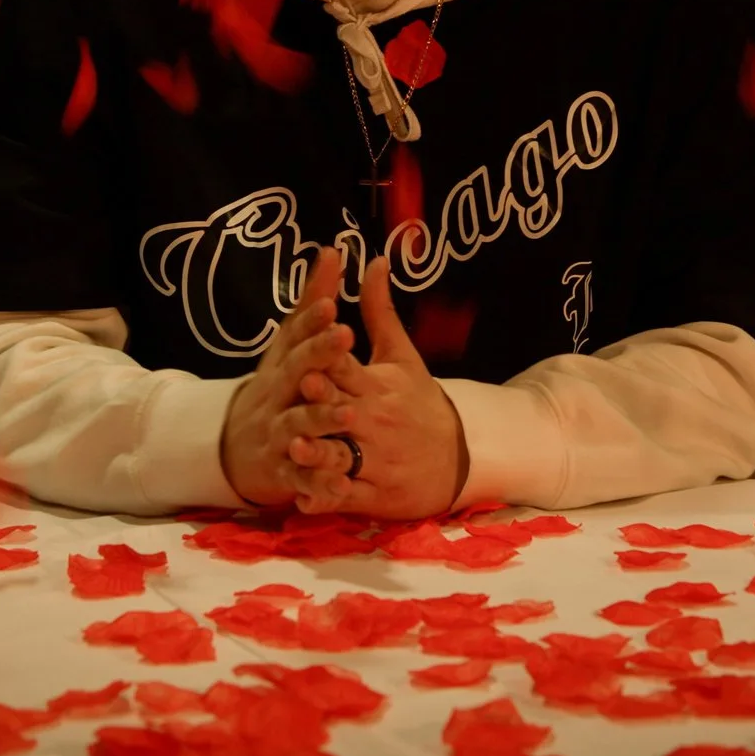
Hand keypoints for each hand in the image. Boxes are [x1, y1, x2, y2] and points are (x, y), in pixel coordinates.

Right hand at [219, 247, 363, 507]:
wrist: (237, 445)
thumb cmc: (277, 386)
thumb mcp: (290, 344)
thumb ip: (312, 301)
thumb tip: (332, 249)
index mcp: (285, 364)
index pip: (298, 337)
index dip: (313, 320)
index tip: (332, 302)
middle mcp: (279, 395)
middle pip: (297, 373)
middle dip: (318, 356)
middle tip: (344, 336)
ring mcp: (279, 433)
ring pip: (299, 426)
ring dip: (320, 419)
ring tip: (347, 413)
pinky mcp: (284, 470)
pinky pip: (302, 476)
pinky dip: (318, 481)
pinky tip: (338, 482)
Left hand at [286, 254, 468, 519]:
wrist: (457, 458)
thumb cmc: (419, 401)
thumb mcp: (402, 355)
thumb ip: (380, 309)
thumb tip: (373, 258)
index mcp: (379, 386)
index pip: (351, 368)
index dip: (335, 356)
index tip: (321, 340)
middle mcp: (376, 421)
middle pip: (344, 410)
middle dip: (325, 402)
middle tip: (305, 389)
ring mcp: (375, 460)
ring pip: (344, 456)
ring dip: (320, 453)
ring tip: (297, 448)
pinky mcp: (373, 493)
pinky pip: (347, 495)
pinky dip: (326, 496)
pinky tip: (304, 497)